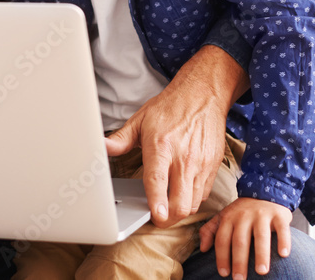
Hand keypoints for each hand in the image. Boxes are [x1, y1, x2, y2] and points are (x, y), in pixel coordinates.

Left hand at [104, 46, 245, 226]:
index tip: (154, 216)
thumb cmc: (169, 108)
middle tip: (155, 217)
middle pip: (181, 203)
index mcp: (161, 147)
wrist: (202, 95)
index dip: (157, 203)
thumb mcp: (139, 120)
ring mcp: (201, 164)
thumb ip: (120, 140)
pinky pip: (203, 194)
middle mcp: (184, 159)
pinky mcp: (213, 167)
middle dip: (167, 218)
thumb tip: (101, 147)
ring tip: (166, 207)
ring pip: (194, 204)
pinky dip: (192, 200)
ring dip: (179, 210)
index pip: (158, 181)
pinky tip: (181, 192)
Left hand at [199, 198, 291, 278]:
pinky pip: (282, 229)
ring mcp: (262, 215)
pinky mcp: (279, 215)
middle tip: (239, 279)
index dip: (222, 257)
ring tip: (261, 272)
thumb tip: (202, 249)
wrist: (263, 190)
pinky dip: (283, 241)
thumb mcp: (223, 216)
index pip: (222, 239)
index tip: (224, 273)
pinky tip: (283, 254)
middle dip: (239, 261)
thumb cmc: (241, 210)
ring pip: (261, 236)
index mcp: (228, 218)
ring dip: (261, 255)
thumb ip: (210, 230)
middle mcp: (244, 216)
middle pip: (240, 241)